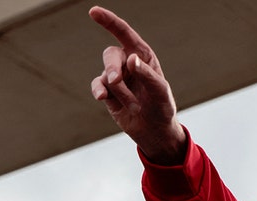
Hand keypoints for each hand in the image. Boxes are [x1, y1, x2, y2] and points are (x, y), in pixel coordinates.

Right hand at [89, 6, 186, 164]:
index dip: (109, 21)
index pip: (125, 34)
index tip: (94, 11)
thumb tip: (131, 58)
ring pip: (106, 75)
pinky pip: (97, 85)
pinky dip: (99, 90)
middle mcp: (128, 63)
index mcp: (143, 56)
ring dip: (119, 91)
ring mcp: (117, 78)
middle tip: (116, 81)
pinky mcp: (108, 92)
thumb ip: (147, 74)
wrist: (155, 131)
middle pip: (111, 55)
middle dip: (112, 68)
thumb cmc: (162, 107)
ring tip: (135, 106)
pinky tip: (102, 97)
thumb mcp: (160, 91)